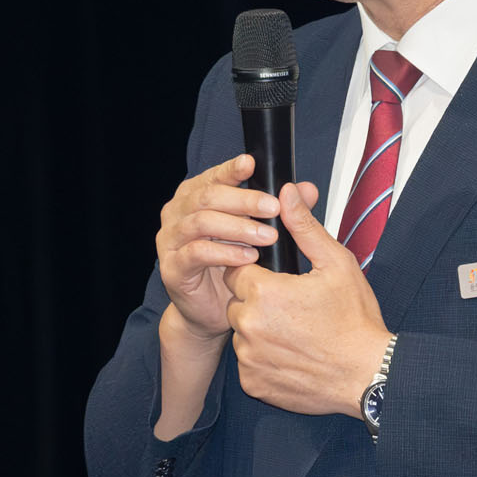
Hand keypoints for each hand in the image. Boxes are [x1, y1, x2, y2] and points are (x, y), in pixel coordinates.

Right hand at [156, 153, 281, 348]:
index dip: (231, 169)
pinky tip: (248, 257)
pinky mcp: (172, 267)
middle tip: (273, 208)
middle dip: (244, 200)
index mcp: (194, 197)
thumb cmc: (232, 267)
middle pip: (207, 196)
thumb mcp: (258, 234)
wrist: (209, 311)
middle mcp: (178, 213)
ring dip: (238, 227)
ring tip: (267, 236)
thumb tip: (307, 190)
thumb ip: (280, 210)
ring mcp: (170, 240)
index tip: (252, 165)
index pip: (213, 176)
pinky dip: (225, 252)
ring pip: (201, 222)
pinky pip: (196, 253)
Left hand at [228, 182, 389, 418]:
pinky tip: (293, 355)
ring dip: (259, 330)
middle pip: (236, 301)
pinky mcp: (253, 382)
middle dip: (258, 301)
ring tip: (295, 332)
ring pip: (242, 333)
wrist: (368, 376)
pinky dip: (264, 359)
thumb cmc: (356, 320)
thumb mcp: (336, 264)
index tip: (280, 281)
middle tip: (293, 308)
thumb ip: (304, 226)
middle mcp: (248, 325)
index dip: (258, 273)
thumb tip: (287, 192)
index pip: (237, 269)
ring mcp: (249, 357)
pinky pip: (248, 363)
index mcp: (264, 291)